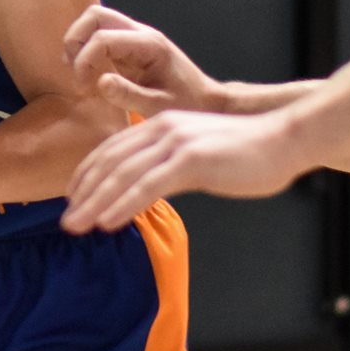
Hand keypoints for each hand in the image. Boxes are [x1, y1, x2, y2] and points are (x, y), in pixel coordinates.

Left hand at [61, 109, 310, 231]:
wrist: (284, 141)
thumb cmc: (246, 152)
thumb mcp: (198, 153)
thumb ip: (170, 165)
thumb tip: (150, 188)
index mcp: (161, 125)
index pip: (111, 149)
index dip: (87, 175)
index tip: (73, 199)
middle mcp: (162, 129)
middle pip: (110, 162)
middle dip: (84, 193)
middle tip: (65, 220)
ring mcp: (176, 143)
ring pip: (123, 175)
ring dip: (95, 203)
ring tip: (76, 226)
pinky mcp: (192, 160)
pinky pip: (148, 186)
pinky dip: (123, 204)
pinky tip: (108, 222)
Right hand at [63, 4, 219, 114]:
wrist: (206, 100)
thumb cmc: (187, 103)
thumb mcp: (160, 106)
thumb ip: (129, 95)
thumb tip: (100, 82)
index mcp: (150, 45)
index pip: (102, 39)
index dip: (84, 62)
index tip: (83, 89)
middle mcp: (141, 34)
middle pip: (95, 15)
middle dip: (75, 41)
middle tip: (76, 73)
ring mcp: (134, 37)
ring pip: (95, 21)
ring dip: (79, 44)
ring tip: (80, 74)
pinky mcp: (129, 46)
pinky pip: (100, 35)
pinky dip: (87, 51)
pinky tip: (91, 75)